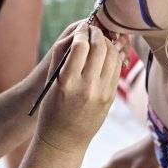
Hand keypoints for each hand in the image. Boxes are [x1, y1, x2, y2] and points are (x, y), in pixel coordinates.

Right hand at [36, 23, 121, 153]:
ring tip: (101, 40)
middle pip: (100, 48)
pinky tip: (107, 54)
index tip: (82, 28)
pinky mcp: (111, 98)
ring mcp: (102, 94)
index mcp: (67, 82)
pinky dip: (113, 57)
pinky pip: (116, 70)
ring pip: (113, 57)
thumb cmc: (51, 109)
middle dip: (98, 34)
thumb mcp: (51, 83)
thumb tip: (77, 33)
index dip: (82, 32)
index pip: (81, 46)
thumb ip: (61, 57)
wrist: (64, 140)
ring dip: (108, 43)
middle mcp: (87, 87)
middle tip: (93, 30)